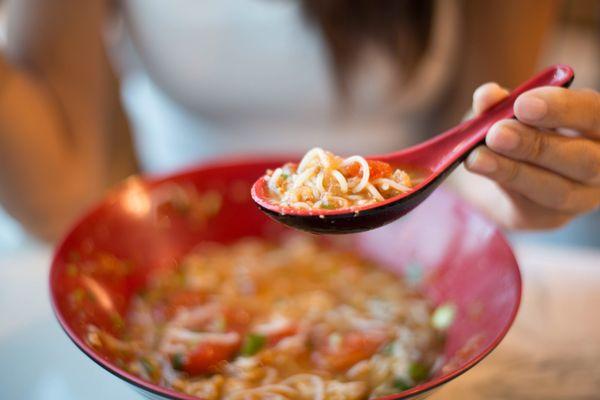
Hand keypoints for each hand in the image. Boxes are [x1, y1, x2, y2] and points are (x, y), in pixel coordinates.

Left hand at [463, 83, 599, 229]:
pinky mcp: (550, 219)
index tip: (523, 102)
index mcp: (597, 126)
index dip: (563, 108)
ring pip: (556, 190)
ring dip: (514, 171)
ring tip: (477, 156)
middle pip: (583, 160)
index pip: (594, 115)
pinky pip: (530, 206)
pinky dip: (502, 184)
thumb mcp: (504, 110)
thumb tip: (488, 96)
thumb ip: (499, 103)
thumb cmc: (512, 128)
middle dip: (536, 145)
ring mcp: (581, 197)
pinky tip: (480, 168)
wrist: (494, 169)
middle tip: (497, 133)